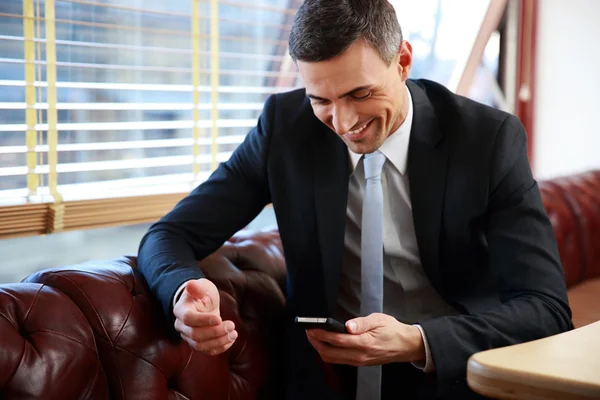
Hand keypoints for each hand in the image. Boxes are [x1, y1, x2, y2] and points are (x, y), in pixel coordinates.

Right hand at [173, 278, 237, 354]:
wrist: (202, 303)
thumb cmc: (202, 293)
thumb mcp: (202, 286)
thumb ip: (197, 287)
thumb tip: (191, 284)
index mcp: (180, 310)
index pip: (189, 319)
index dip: (203, 320)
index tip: (219, 318)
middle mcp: (181, 326)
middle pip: (195, 335)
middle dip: (215, 332)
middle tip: (232, 325)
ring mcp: (188, 337)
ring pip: (201, 346)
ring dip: (219, 341)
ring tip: (234, 333)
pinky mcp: (198, 344)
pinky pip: (207, 350)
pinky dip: (220, 347)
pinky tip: (231, 340)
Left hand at [306, 313, 424, 366]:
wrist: (406, 345)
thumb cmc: (393, 331)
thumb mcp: (379, 320)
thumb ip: (361, 322)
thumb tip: (348, 325)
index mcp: (364, 343)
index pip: (336, 340)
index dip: (321, 334)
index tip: (312, 328)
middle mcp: (360, 355)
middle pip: (330, 353)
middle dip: (316, 343)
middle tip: (309, 332)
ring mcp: (359, 361)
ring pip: (333, 359)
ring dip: (321, 348)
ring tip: (314, 337)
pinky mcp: (360, 363)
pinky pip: (340, 360)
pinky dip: (329, 353)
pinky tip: (326, 344)